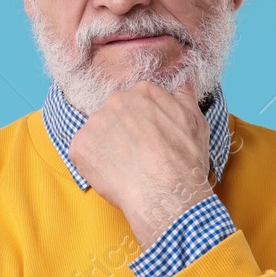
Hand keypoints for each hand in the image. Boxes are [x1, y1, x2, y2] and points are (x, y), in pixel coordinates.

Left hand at [68, 80, 214, 247]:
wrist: (166, 194)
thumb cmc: (184, 161)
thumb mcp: (195, 122)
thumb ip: (185, 97)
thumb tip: (183, 82)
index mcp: (143, 91)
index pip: (136, 102)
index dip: (143, 124)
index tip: (150, 140)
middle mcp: (116, 100)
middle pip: (115, 115)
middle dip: (123, 134)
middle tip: (138, 156)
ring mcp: (96, 122)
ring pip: (98, 133)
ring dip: (107, 148)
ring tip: (126, 168)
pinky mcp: (80, 145)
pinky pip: (83, 152)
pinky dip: (93, 164)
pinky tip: (112, 174)